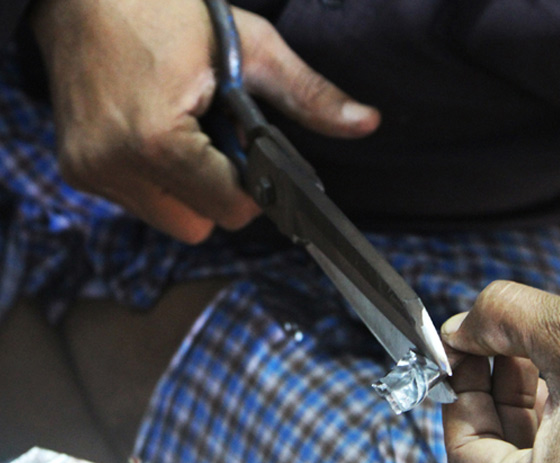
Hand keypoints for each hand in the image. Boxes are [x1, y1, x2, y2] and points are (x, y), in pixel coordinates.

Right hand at [30, 0, 379, 242]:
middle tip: (214, 136)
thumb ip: (308, 96)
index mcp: (157, 141)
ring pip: (170, 219)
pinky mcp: (76, 170)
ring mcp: (90, 171)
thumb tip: (366, 123)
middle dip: (219, 192)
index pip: (231, 210)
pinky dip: (159, 181)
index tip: (251, 151)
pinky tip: (156, 134)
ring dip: (189, 189)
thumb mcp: (251, 46)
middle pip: (200, 225)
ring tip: (183, 130)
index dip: (253, 187)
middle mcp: (114, 166)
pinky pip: (140, 202)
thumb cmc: (162, 7)